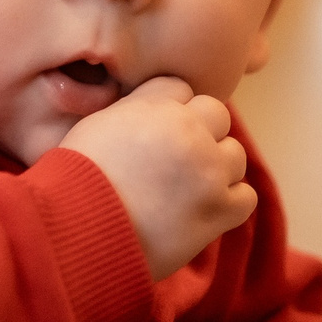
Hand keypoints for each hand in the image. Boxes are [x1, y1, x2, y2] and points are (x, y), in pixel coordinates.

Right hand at [61, 76, 256, 279]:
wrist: (76, 232)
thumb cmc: (76, 180)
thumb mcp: (96, 125)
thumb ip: (132, 109)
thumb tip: (152, 109)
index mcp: (155, 106)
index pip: (181, 89)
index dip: (168, 110)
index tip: (156, 132)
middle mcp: (188, 132)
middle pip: (216, 114)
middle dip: (201, 132)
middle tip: (176, 160)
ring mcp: (209, 171)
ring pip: (235, 154)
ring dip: (216, 168)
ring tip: (186, 189)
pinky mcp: (219, 210)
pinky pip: (245, 197)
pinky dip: (228, 204)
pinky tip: (200, 210)